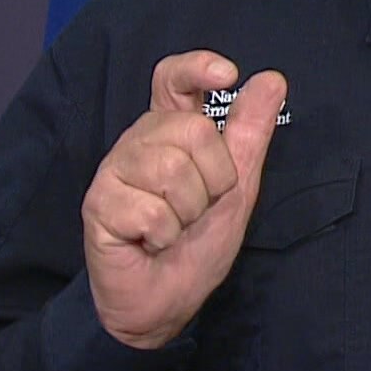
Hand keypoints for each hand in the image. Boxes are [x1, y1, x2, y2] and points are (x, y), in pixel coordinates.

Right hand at [81, 50, 285, 348]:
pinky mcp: (98, 204)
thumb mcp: (237, 186)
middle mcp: (139, 142)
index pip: (172, 79)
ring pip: (172, 170)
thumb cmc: (197, 244)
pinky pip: (151, 210)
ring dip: (188, 212)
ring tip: (174, 228)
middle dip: (213, 181)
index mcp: (170, 131)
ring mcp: (114, 170)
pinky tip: (150, 243)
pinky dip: (164, 236)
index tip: (228, 74)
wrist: (164, 303)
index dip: (196, 67)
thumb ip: (249, 132)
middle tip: (197, 210)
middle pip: (191, 130)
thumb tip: (272, 79)